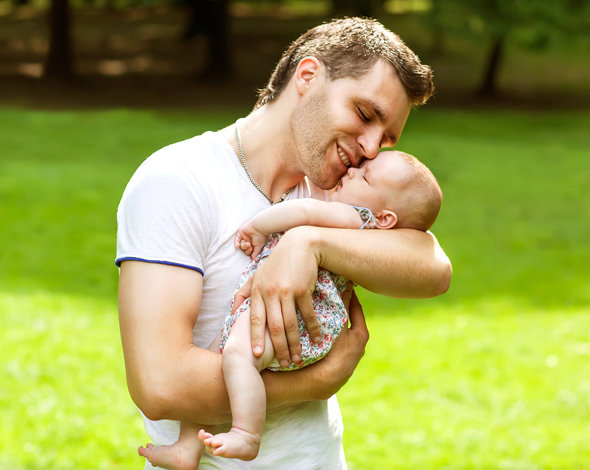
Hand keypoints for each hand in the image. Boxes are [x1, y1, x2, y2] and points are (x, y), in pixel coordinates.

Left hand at [233, 227, 321, 366]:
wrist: (300, 244)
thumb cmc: (278, 262)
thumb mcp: (258, 274)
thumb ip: (245, 292)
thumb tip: (233, 310)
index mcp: (257, 290)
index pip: (255, 320)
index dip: (256, 339)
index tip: (256, 356)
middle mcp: (270, 292)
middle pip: (274, 326)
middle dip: (278, 348)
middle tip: (283, 364)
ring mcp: (287, 291)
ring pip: (290, 323)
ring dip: (295, 343)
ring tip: (298, 358)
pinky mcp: (303, 289)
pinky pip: (307, 314)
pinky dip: (312, 329)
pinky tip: (316, 340)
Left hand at [234, 222, 268, 258]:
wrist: (259, 228)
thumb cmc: (261, 237)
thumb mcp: (259, 246)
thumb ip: (255, 253)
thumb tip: (253, 259)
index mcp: (253, 244)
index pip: (249, 251)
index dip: (249, 252)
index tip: (252, 250)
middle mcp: (248, 241)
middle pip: (244, 249)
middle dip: (247, 249)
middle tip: (250, 246)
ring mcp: (244, 238)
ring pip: (241, 245)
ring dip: (244, 246)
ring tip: (248, 243)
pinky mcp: (240, 234)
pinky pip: (236, 239)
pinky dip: (236, 243)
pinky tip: (237, 246)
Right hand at [310, 289, 368, 397]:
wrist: (322, 382)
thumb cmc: (333, 352)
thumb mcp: (338, 326)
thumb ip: (343, 306)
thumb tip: (348, 286)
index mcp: (361, 335)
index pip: (356, 309)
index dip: (350, 296)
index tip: (344, 284)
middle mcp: (358, 347)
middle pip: (349, 322)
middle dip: (341, 310)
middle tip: (332, 296)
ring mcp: (348, 357)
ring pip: (341, 334)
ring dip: (334, 324)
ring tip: (323, 312)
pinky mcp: (337, 365)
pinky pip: (333, 345)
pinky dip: (328, 337)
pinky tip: (318, 332)